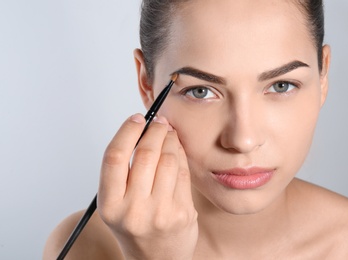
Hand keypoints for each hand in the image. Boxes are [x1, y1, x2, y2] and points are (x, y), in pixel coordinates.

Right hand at [97, 114, 197, 259]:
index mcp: (110, 205)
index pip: (114, 157)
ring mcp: (160, 212)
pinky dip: (180, 154)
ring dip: (169, 139)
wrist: (157, 259)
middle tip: (158, 121)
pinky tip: (177, 148)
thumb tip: (141, 131)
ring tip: (168, 132)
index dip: (126, 132)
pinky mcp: (182, 212)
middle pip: (144, 154)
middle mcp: (133, 210)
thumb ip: (123, 173)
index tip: (136, 119)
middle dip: (154, 130)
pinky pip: (182, 172)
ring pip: (167, 159)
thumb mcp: (117, 204)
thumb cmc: (135, 227)